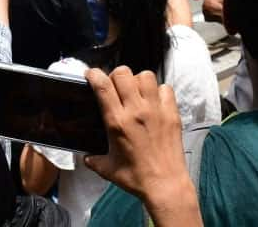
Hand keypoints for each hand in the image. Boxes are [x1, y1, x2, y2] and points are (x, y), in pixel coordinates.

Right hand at [83, 67, 195, 209]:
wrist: (165, 185)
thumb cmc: (137, 178)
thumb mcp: (107, 168)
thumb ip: (93, 160)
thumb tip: (86, 157)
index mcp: (117, 122)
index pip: (102, 85)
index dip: (94, 74)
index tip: (91, 75)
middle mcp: (136, 111)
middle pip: (123, 73)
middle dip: (115, 76)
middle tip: (115, 86)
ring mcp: (156, 110)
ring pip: (145, 75)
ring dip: (138, 80)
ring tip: (136, 92)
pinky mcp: (171, 113)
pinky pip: (166, 88)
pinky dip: (159, 91)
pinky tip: (155, 101)